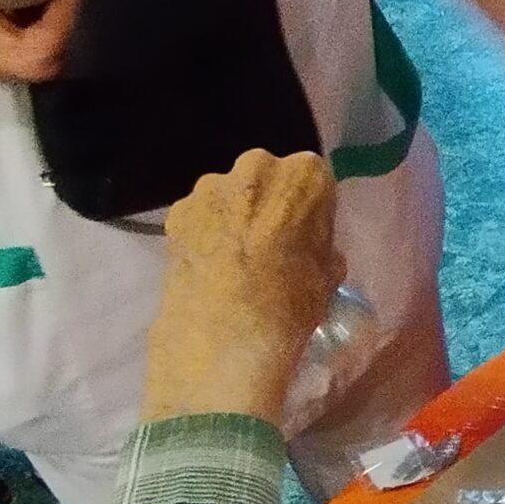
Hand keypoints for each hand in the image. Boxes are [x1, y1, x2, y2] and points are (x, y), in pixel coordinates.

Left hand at [141, 150, 344, 426]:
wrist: (225, 337)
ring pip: (230, 196)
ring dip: (235, 219)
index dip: (310, 210)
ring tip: (236, 263)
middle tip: (272, 247)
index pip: (313, 179)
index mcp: (303, 175)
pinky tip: (211, 268)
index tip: (306, 237)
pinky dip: (206, 235)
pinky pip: (200, 217)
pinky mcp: (176, 212)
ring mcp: (209, 187)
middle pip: (267, 179)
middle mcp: (254, 167)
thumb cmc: (292, 303)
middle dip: (269, 205)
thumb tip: (307, 249)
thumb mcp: (328, 274)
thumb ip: (319, 246)